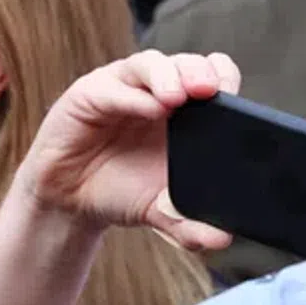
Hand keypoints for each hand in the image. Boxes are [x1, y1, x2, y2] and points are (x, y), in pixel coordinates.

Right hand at [15, 50, 240, 250]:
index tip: (235, 103)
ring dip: (170, 76)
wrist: (69, 203)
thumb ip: (189, 223)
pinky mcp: (89, 94)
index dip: (226, 80)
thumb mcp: (160, 211)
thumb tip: (221, 240)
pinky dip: (132, 95)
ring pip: (151, 64)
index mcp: (184, 111)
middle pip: (187, 64)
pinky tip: (147, 108)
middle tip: (211, 93)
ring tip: (179, 98)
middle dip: (203, 73)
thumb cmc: (119, 192)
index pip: (214, 76)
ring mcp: (122, 88)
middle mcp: (155, 92)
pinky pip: (113, 85)